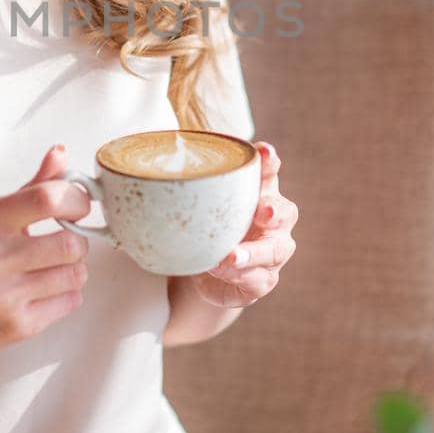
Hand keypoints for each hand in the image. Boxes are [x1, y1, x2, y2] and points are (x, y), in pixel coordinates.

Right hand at [0, 145, 92, 365]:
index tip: (78, 205)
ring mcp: (4, 294)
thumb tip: (61, 155)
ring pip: (75, 275)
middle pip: (71, 242)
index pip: (48, 198)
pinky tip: (42, 292)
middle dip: (76, 241)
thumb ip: (26, 190)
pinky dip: (64, 295)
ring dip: (71, 270)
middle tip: (64, 242)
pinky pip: (69, 303)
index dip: (76, 199)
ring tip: (51, 269)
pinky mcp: (15, 326)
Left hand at [186, 141, 296, 307]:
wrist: (206, 273)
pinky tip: (221, 270)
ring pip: (275, 250)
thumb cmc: (209, 227)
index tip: (264, 152)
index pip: (269, 172)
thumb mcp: (198, 205)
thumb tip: (148, 167)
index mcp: (261, 193)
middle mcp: (275, 221)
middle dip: (274, 210)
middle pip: (284, 212)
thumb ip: (188, 187)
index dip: (269, 162)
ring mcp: (273, 252)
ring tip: (233, 256)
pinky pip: (257, 279)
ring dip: (254, 253)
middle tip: (264, 210)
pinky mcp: (263, 280)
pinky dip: (239, 275)